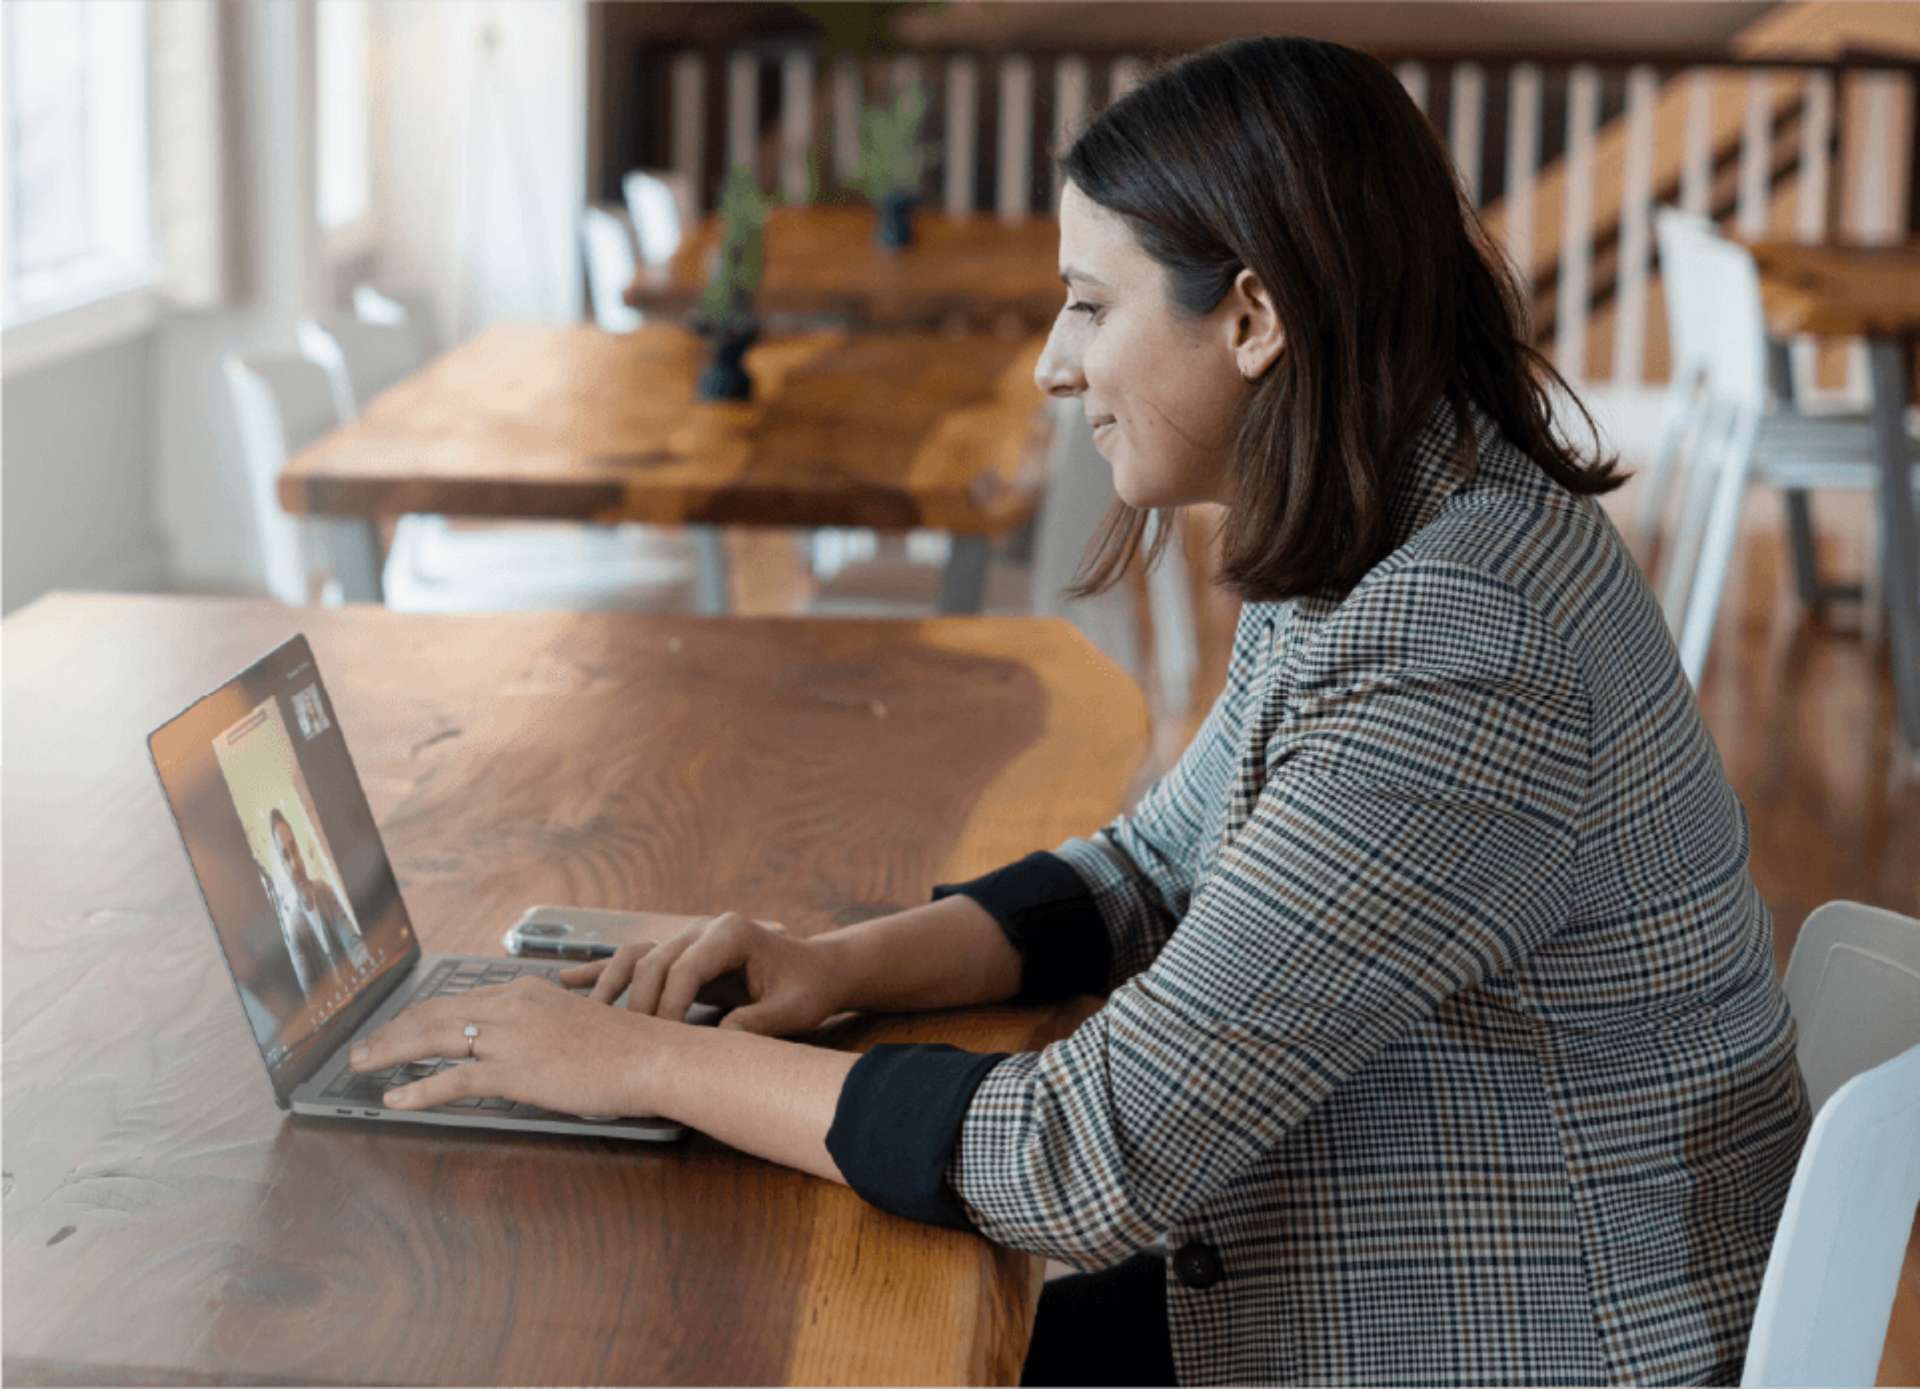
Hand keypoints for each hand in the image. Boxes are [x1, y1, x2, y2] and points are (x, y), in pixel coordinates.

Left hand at [349, 975, 664, 1116]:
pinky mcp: (515, 1071)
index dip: (420, 1015)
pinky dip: (418, 1089)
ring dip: (390, 1052)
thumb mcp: (578, 1023)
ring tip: (362, 1066)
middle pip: (435, 1014)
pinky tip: (395, 1099)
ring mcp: (511, 1037)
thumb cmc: (627, 1047)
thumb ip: (543, 1028)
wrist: (652, 1057)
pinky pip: (454, 1080)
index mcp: (526, 992)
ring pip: (434, 1039)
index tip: (397, 1028)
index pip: (458, 1001)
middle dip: (392, 1031)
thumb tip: (524, 1048)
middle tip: (362, 1048)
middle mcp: (512, 1006)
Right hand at [557, 911, 846, 1036]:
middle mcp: (703, 928)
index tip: (663, 1042)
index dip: (669, 1007)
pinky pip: (635, 959)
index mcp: (731, 932)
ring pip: (635, 956)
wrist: (818, 969)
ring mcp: (688, 938)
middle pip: (653, 962)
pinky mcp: (680, 954)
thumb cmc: (808, 989)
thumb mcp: (792, 1010)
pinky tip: (568, 980)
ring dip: (610, 985)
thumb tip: (718, 1042)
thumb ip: (756, 1023)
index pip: (684, 968)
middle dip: (638, 1004)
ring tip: (585, 1015)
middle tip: (628, 1045)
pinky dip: (603, 971)